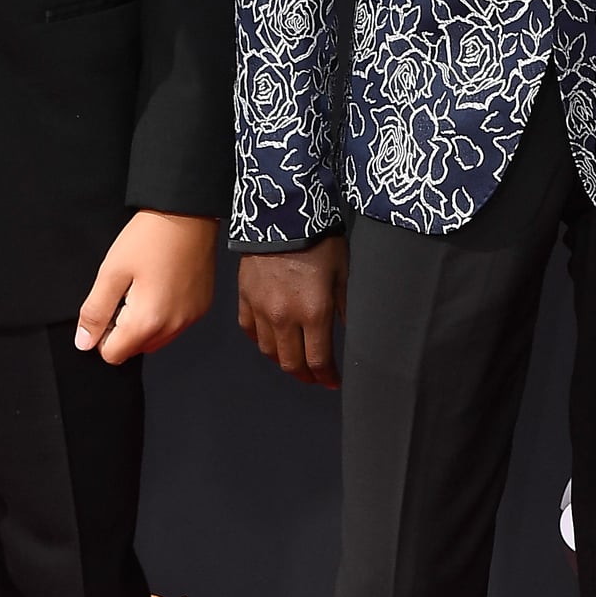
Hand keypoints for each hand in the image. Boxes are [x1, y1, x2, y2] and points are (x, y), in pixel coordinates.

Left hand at [75, 211, 218, 363]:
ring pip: (155, 340)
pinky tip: (161, 285)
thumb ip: (95, 311)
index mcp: (148, 321)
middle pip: (135, 349)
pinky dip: (163, 315)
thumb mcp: (111, 272)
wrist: (187, 213)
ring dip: (143, 324)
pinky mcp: (201, 308)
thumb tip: (84, 342)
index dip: (101, 334)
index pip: (113, 354)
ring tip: (143, 288)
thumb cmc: (149, 238)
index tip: (106, 307)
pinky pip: (174, 326)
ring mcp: (190, 318)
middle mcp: (173, 327)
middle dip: (123, 330)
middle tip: (125, 293)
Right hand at [238, 236, 347, 387]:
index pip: (318, 359)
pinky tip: (270, 340)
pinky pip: (249, 330)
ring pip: (268, 351)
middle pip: (291, 363)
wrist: (281, 214)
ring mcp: (260, 309)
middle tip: (314, 377)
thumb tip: (351, 331)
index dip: (326, 376)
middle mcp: (283, 318)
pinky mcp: (244, 297)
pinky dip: (260, 341)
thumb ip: (345, 307)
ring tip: (294, 360)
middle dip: (305, 375)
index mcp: (313, 313)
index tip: (332, 382)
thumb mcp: (343, 272)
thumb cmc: (319, 240)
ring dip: (283, 361)